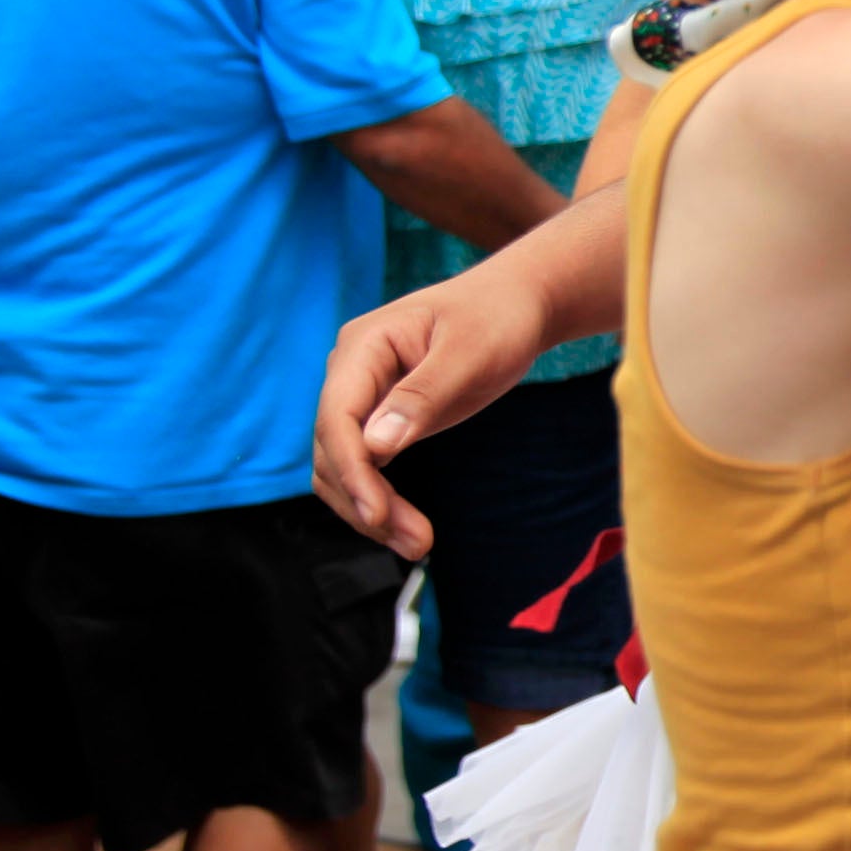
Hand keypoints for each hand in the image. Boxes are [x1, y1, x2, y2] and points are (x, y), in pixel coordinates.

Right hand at [314, 273, 542, 552]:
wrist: (518, 305)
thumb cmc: (497, 318)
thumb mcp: (469, 352)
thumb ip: (424, 395)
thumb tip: (376, 445)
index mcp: (363, 346)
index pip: (336, 417)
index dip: (351, 470)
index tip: (377, 513)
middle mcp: (352, 373)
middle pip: (332, 450)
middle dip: (364, 501)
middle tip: (416, 543)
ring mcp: (364, 398)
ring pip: (343, 467)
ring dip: (369, 510)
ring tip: (418, 545)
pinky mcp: (382, 419)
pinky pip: (366, 467)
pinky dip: (380, 499)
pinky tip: (408, 528)